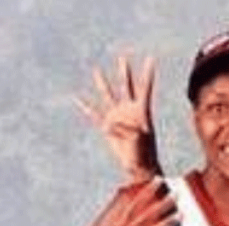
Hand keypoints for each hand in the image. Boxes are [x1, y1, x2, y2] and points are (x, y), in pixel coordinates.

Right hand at [76, 55, 159, 181]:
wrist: (139, 166)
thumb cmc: (144, 154)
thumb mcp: (139, 141)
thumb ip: (129, 131)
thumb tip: (113, 125)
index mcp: (142, 111)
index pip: (145, 89)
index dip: (149, 75)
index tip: (152, 59)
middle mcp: (129, 110)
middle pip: (126, 86)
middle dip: (125, 72)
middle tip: (124, 56)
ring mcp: (117, 117)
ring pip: (108, 95)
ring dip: (102, 83)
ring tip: (96, 69)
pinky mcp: (107, 126)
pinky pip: (94, 114)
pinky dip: (85, 106)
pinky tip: (76, 97)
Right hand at [78, 179, 178, 225]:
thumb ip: (114, 210)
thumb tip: (122, 195)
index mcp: (117, 223)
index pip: (134, 203)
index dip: (147, 191)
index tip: (157, 180)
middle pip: (146, 214)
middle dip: (162, 204)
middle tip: (176, 194)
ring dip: (167, 223)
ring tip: (180, 214)